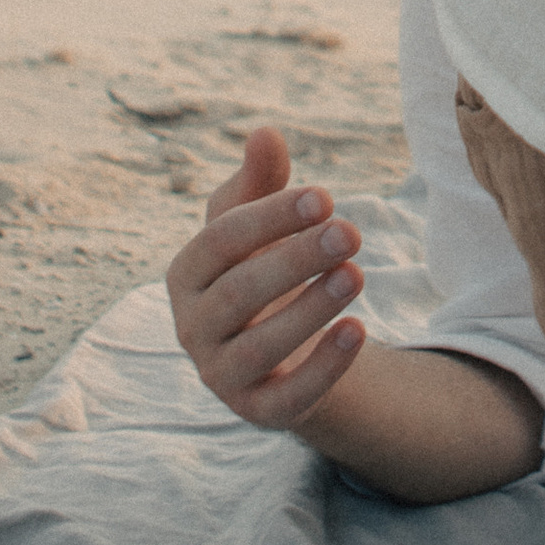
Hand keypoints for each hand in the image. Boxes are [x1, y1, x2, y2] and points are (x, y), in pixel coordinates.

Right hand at [166, 125, 366, 432]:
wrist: (280, 349)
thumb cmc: (262, 270)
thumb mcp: (259, 226)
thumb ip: (259, 182)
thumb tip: (265, 133)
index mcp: (185, 274)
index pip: (220, 240)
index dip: (272, 217)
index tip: (326, 197)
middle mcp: (192, 327)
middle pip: (240, 292)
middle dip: (296, 259)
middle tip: (352, 230)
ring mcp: (220, 375)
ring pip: (260, 346)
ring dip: (310, 309)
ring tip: (359, 274)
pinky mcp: (257, 411)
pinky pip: (286, 397)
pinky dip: (322, 367)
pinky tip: (358, 330)